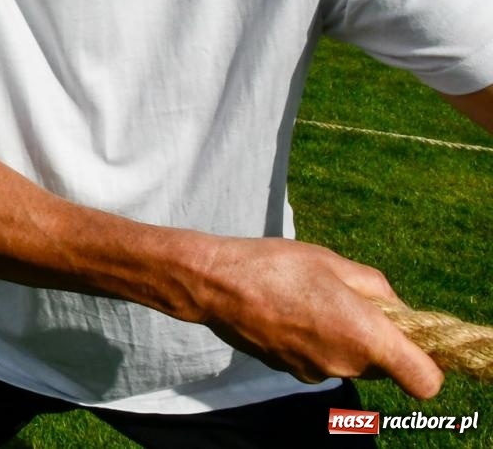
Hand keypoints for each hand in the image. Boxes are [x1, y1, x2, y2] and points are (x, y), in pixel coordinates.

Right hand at [192, 236, 441, 397]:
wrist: (216, 284)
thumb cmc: (277, 266)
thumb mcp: (335, 262)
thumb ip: (377, 288)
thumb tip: (395, 308)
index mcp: (366, 337)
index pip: (424, 381)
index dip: (427, 362)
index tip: (408, 334)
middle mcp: (346, 365)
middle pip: (385, 366)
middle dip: (377, 337)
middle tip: (348, 299)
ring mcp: (317, 372)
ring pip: (351, 361)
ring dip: (344, 338)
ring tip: (312, 301)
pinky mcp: (292, 371)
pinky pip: (322, 360)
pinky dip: (317, 342)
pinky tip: (291, 312)